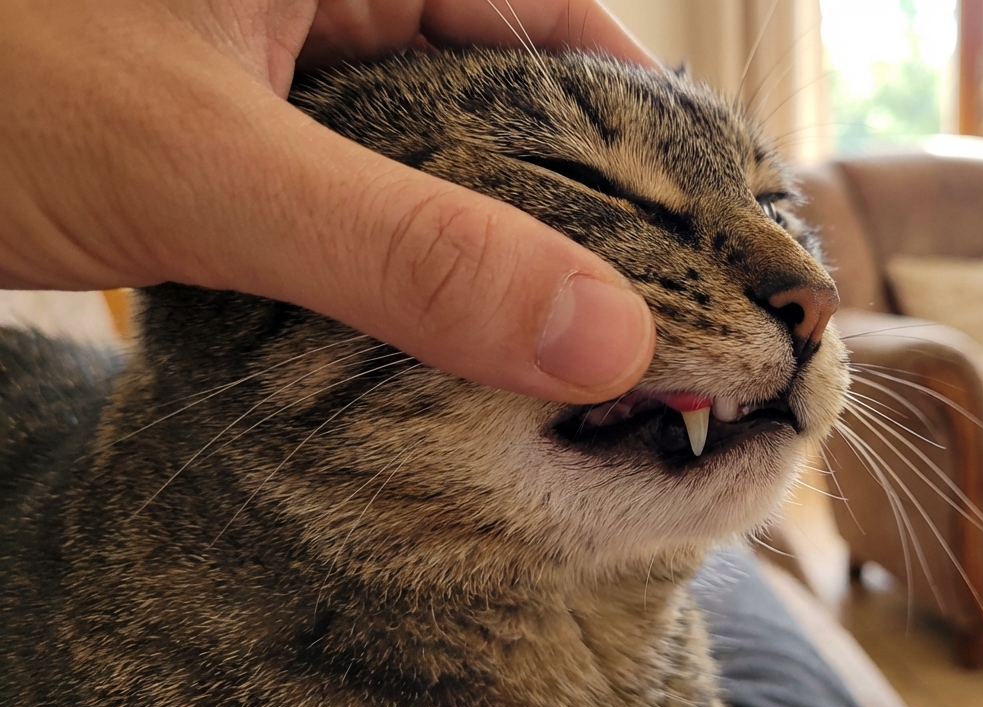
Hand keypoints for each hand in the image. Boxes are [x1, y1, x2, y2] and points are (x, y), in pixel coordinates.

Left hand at [0, 0, 657, 402]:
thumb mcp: (201, 165)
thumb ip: (407, 249)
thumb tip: (604, 339)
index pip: (555, 23)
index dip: (655, 126)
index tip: (727, 230)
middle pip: (508, 91)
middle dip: (586, 202)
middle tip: (669, 315)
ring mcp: (277, 61)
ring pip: (436, 154)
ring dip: (496, 244)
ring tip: (583, 343)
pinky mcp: (232, 131)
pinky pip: (361, 197)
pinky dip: (407, 263)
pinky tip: (445, 334)